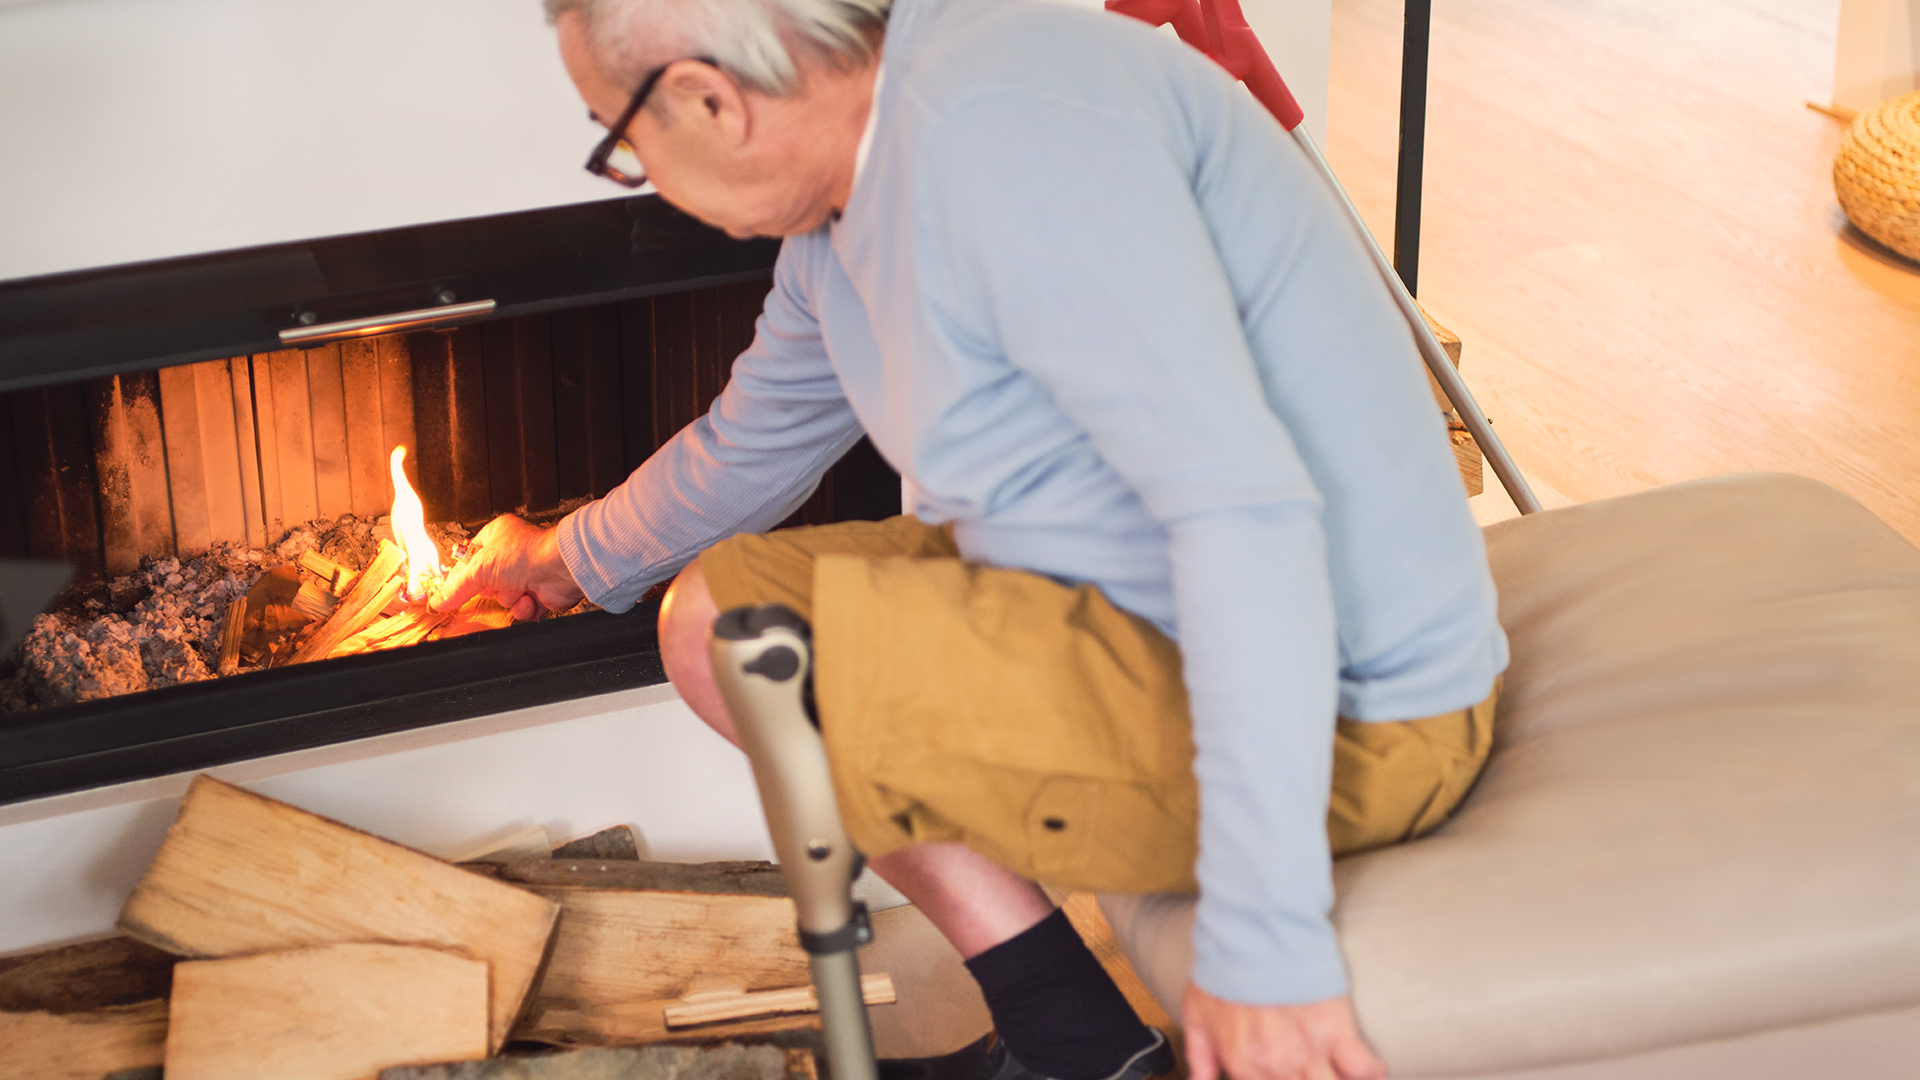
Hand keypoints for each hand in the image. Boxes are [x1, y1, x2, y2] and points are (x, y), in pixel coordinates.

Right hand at [430, 514, 584, 620]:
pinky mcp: (540, 593)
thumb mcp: (480, 569)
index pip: (470, 558)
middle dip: (492, 589)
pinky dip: (525, 607)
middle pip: (487, 583)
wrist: (559, 569)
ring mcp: (527, 573)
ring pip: (504, 599)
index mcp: (496, 536)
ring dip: (510, 598)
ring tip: (519, 588)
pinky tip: (531, 598)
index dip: (462, 575)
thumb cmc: (525, 554)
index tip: (452, 589)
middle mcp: (512, 554)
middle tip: (495, 584)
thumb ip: (456, 588)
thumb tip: (437, 601)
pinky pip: (522, 609)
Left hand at [1182, 983, 1386, 1079]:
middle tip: (1315, 1068)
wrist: (1251, 931)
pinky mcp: (1336, 1030)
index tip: (1291, 1074)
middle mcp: (1277, 1067)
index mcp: (1244, 1067)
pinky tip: (1371, 1068)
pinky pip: (1364, 1069)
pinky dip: (1372, 1071)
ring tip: (1338, 1071)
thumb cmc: (1225, 968)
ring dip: (1337, 1079)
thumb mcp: (1198, 1014)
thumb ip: (1200, 1057)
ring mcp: (1308, 1052)